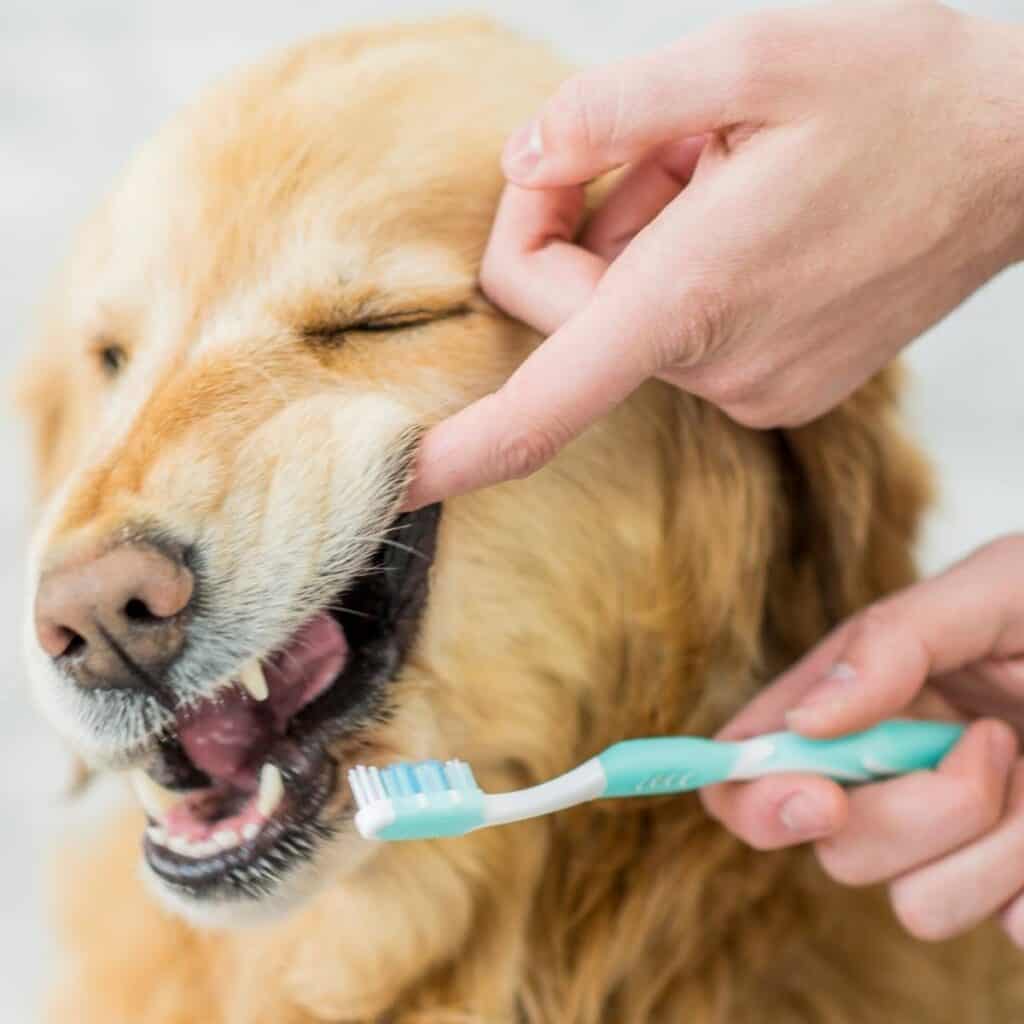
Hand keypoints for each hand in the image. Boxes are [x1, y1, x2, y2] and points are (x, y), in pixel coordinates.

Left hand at [406, 1, 1023, 508]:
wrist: (1020, 149)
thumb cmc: (901, 90)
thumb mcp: (747, 52)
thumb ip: (607, 107)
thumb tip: (524, 159)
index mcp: (690, 297)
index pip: (540, 408)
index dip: (456, 455)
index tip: (393, 485)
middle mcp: (714, 366)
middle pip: (564, 310)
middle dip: (581, 217)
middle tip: (670, 143)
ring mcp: (750, 388)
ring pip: (622, 315)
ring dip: (642, 234)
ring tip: (728, 171)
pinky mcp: (776, 387)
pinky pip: (674, 331)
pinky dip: (681, 269)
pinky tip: (749, 215)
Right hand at [700, 535, 1023, 944]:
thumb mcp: (993, 588)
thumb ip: (891, 638)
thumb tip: (805, 721)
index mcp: (853, 703)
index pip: (749, 765)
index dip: (751, 795)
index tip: (819, 796)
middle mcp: (885, 778)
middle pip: (834, 848)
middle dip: (921, 808)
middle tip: (994, 741)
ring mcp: (950, 841)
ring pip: (915, 905)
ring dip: (996, 847)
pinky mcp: (1010, 888)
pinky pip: (1005, 928)